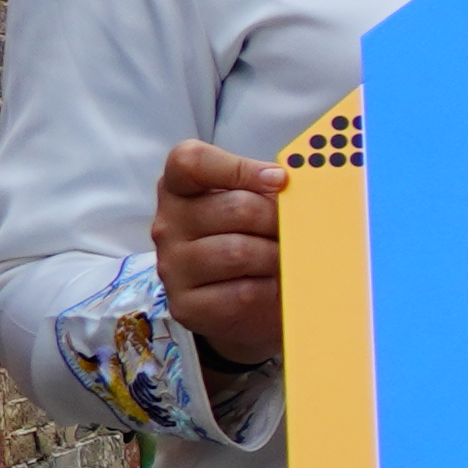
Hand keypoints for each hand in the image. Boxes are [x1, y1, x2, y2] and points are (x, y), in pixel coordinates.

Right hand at [153, 140, 282, 364]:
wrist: (247, 303)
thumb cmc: (254, 240)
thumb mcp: (257, 204)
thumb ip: (268, 187)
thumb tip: (299, 181)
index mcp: (179, 189)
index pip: (190, 162)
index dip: (238, 167)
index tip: (279, 180)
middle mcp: (168, 225)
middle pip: (234, 208)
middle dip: (277, 220)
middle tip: (298, 231)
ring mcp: (173, 267)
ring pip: (239, 252)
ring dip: (277, 256)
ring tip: (288, 260)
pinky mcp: (188, 305)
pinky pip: (242, 293)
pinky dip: (271, 289)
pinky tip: (276, 286)